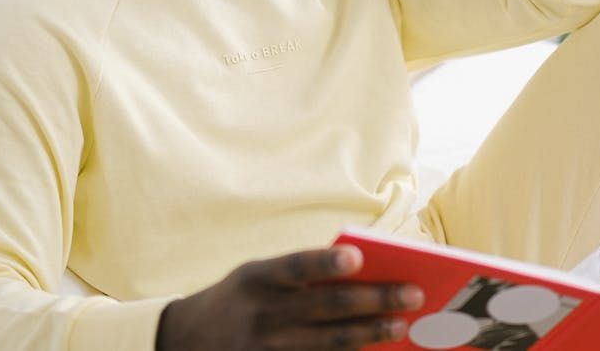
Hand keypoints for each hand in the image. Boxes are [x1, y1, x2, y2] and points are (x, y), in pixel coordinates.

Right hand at [155, 245, 424, 349]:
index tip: (359, 257)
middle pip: (326, 307)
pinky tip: (373, 350)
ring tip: (399, 324)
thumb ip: (298, 275)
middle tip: (412, 294)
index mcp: (258, 277)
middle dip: (373, 300)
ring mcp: (268, 347)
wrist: (188, 341)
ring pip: (329, 342)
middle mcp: (263, 313)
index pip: (296, 267)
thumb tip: (360, 274)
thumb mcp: (255, 276)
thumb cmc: (237, 298)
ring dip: (369, 332)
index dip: (326, 263)